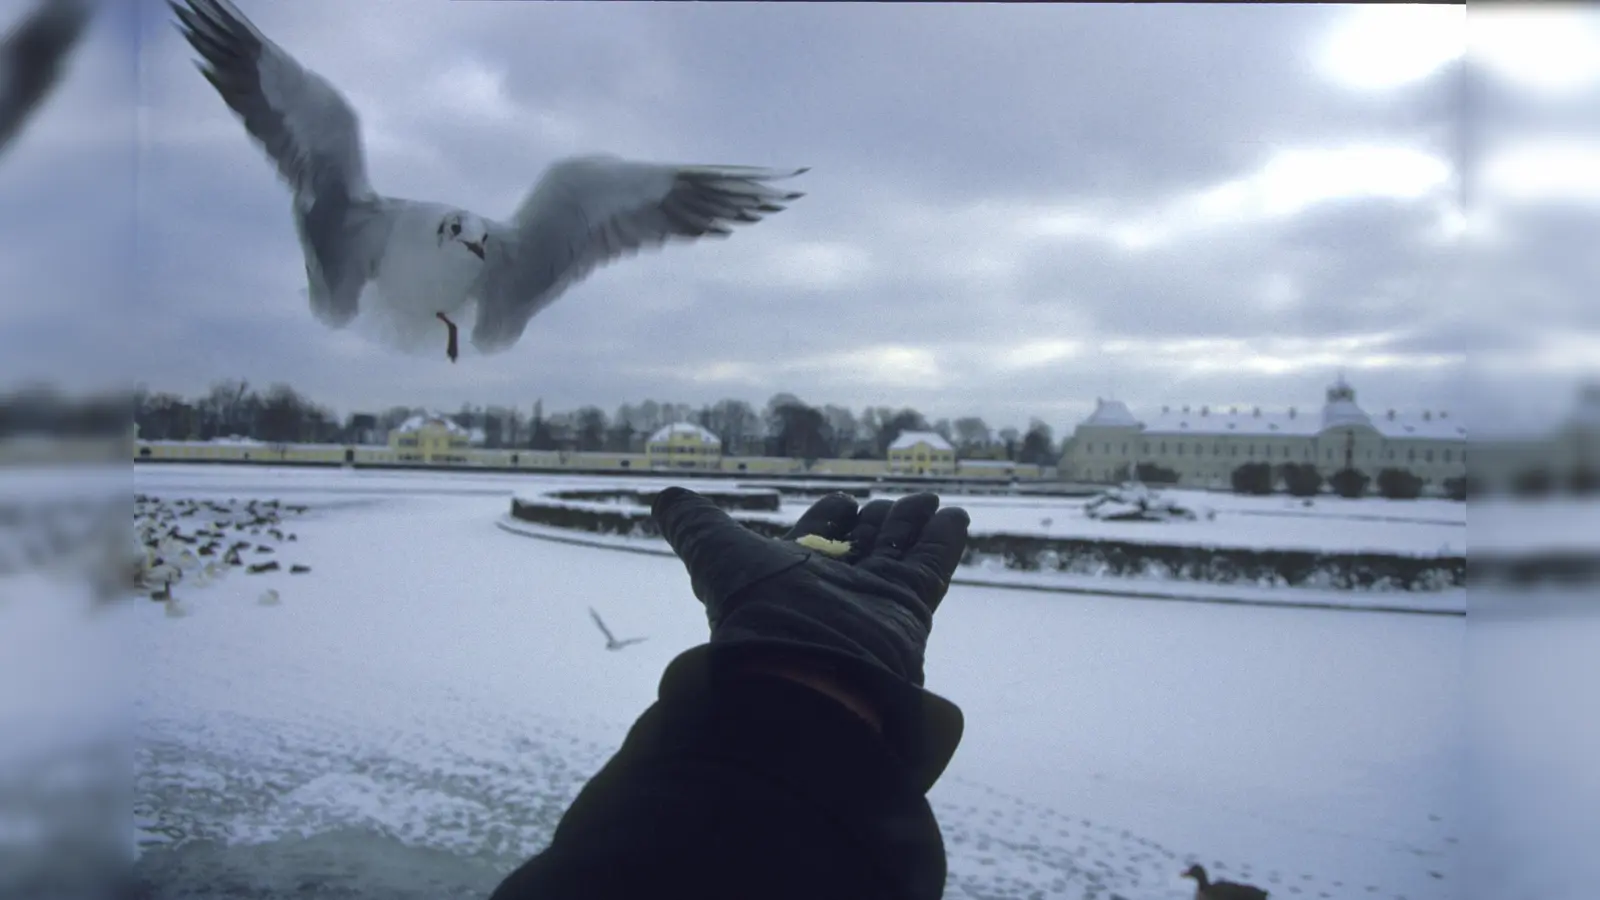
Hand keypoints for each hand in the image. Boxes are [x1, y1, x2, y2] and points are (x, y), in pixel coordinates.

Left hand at [650, 488, 970, 790]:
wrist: (801, 674)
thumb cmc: (755, 612)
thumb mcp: (716, 554)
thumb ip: (694, 524)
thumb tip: (663, 497)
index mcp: (791, 575)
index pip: (816, 537)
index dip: (828, 516)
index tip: (841, 499)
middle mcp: (833, 589)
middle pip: (862, 545)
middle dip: (876, 521)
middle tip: (890, 500)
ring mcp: (873, 600)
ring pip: (899, 552)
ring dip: (913, 524)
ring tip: (929, 499)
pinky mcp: (908, 610)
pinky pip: (931, 568)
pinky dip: (944, 541)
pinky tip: (955, 516)